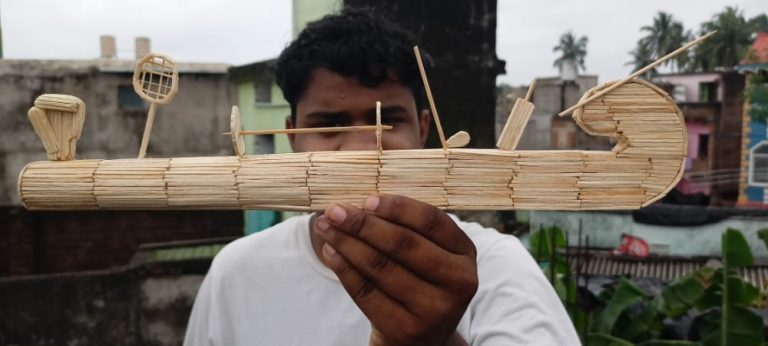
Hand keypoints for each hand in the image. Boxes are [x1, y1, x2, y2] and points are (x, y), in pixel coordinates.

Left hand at [313, 194, 477, 345]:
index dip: (399, 208)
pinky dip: (343, 269)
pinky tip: (330, 252)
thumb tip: (358, 204)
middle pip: (404, 244)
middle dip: (363, 224)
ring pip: (381, 267)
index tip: (367, 199)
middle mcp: (458, 282)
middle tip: (334, 211)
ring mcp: (434, 310)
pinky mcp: (407, 329)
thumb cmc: (418, 280)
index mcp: (465, 253)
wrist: (420, 338)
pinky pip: (366, 292)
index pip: (432, 222)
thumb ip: (406, 228)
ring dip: (347, 243)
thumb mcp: (428, 254)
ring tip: (324, 227)